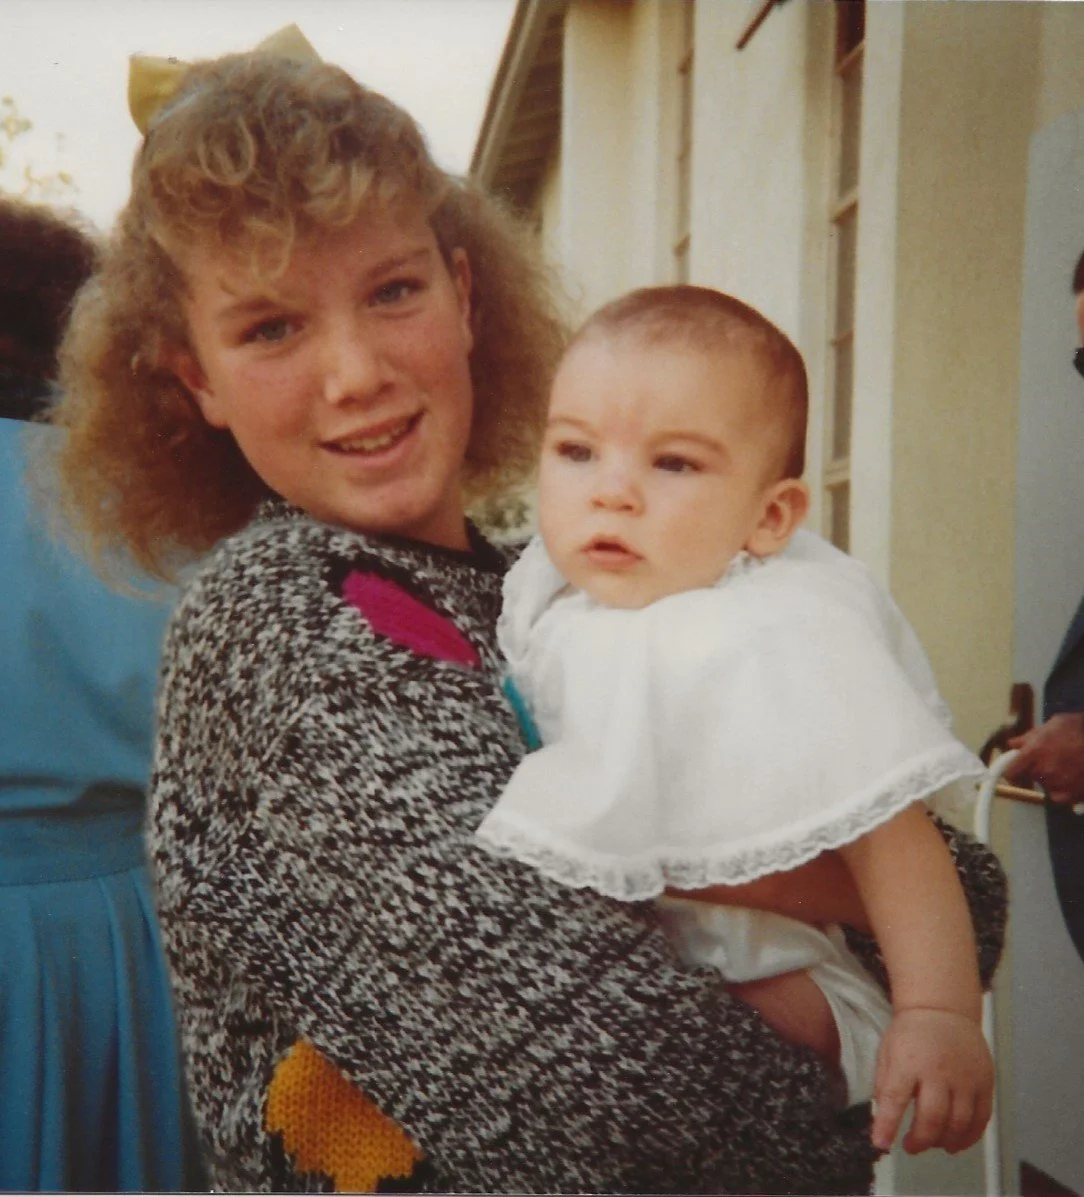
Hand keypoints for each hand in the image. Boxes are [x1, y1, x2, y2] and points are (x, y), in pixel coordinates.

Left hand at [871, 1008, 993, 1154]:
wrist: (943, 1011)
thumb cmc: (910, 1035)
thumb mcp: (887, 1053)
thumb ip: (885, 1086)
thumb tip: (883, 1122)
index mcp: (907, 1060)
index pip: (894, 1098)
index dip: (887, 1125)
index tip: (882, 1143)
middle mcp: (938, 1070)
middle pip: (933, 1117)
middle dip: (920, 1140)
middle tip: (910, 1147)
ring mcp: (965, 1076)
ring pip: (959, 1122)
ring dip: (945, 1141)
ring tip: (934, 1143)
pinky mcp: (984, 1081)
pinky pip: (981, 1118)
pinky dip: (969, 1137)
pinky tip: (956, 1141)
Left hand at [1006, 713, 1083, 805]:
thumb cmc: (1078, 730)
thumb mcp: (1053, 725)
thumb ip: (1029, 736)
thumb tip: (1012, 744)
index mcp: (1033, 753)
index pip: (1011, 773)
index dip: (1011, 773)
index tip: (1015, 771)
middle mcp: (1042, 771)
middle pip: (1031, 776)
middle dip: (1037, 768)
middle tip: (1052, 759)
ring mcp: (1057, 785)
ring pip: (1047, 784)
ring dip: (1052, 777)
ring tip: (1067, 765)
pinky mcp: (1071, 796)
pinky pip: (1059, 796)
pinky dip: (1064, 790)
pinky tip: (1073, 778)